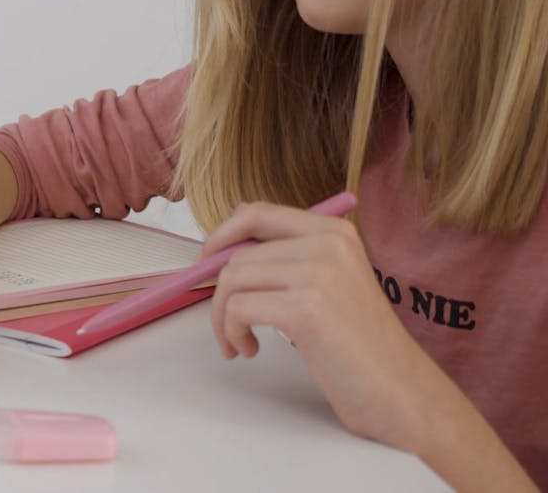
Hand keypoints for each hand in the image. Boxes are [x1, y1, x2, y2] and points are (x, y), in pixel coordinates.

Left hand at [203, 201, 441, 452]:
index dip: (222, 236)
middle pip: (237, 254)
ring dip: (223, 318)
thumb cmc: (358, 346)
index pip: (257, 213)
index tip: (205, 263)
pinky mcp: (306, 309)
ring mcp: (319, 274)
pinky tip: (250, 351)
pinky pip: (238, 309)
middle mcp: (328, 244)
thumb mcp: (328, 285)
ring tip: (240, 343)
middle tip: (227, 324)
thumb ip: (286, 261)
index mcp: (333, 232)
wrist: (400, 391)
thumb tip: (220, 253)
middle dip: (219, 293)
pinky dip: (232, 333)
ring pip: (232, 280)